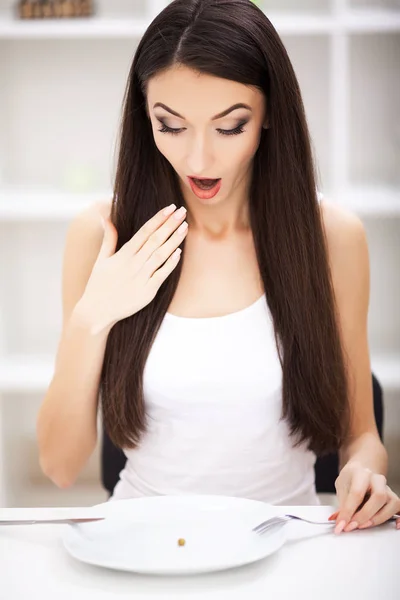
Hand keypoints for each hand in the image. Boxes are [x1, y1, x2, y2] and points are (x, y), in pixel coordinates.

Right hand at [75, 204, 187, 333]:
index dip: (158, 219)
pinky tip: (179, 252)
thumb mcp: (101, 260)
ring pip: (161, 255)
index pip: (144, 232)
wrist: (97, 311)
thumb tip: (104, 217)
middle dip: (169, 224)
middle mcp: (133, 264)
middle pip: (155, 240)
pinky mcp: (147, 291)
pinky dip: (170, 263)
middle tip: (182, 211)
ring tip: (185, 227)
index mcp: (123, 254)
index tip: (170, 208)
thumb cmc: (99, 285)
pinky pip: (162, 274)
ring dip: (174, 240)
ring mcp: (141, 277)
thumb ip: (108, 238)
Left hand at [330, 461, 399, 533]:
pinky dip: (399, 519)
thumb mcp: (341, 486)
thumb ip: (342, 504)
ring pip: (392, 504)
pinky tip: (395, 526)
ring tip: (363, 526)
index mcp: (362, 473)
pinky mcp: (393, 498)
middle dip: (365, 515)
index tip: (341, 524)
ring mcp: (388, 488)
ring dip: (378, 518)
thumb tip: (339, 521)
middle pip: (379, 496)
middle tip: (352, 526)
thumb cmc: (351, 478)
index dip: (348, 511)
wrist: (361, 470)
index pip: (357, 493)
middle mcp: (378, 479)